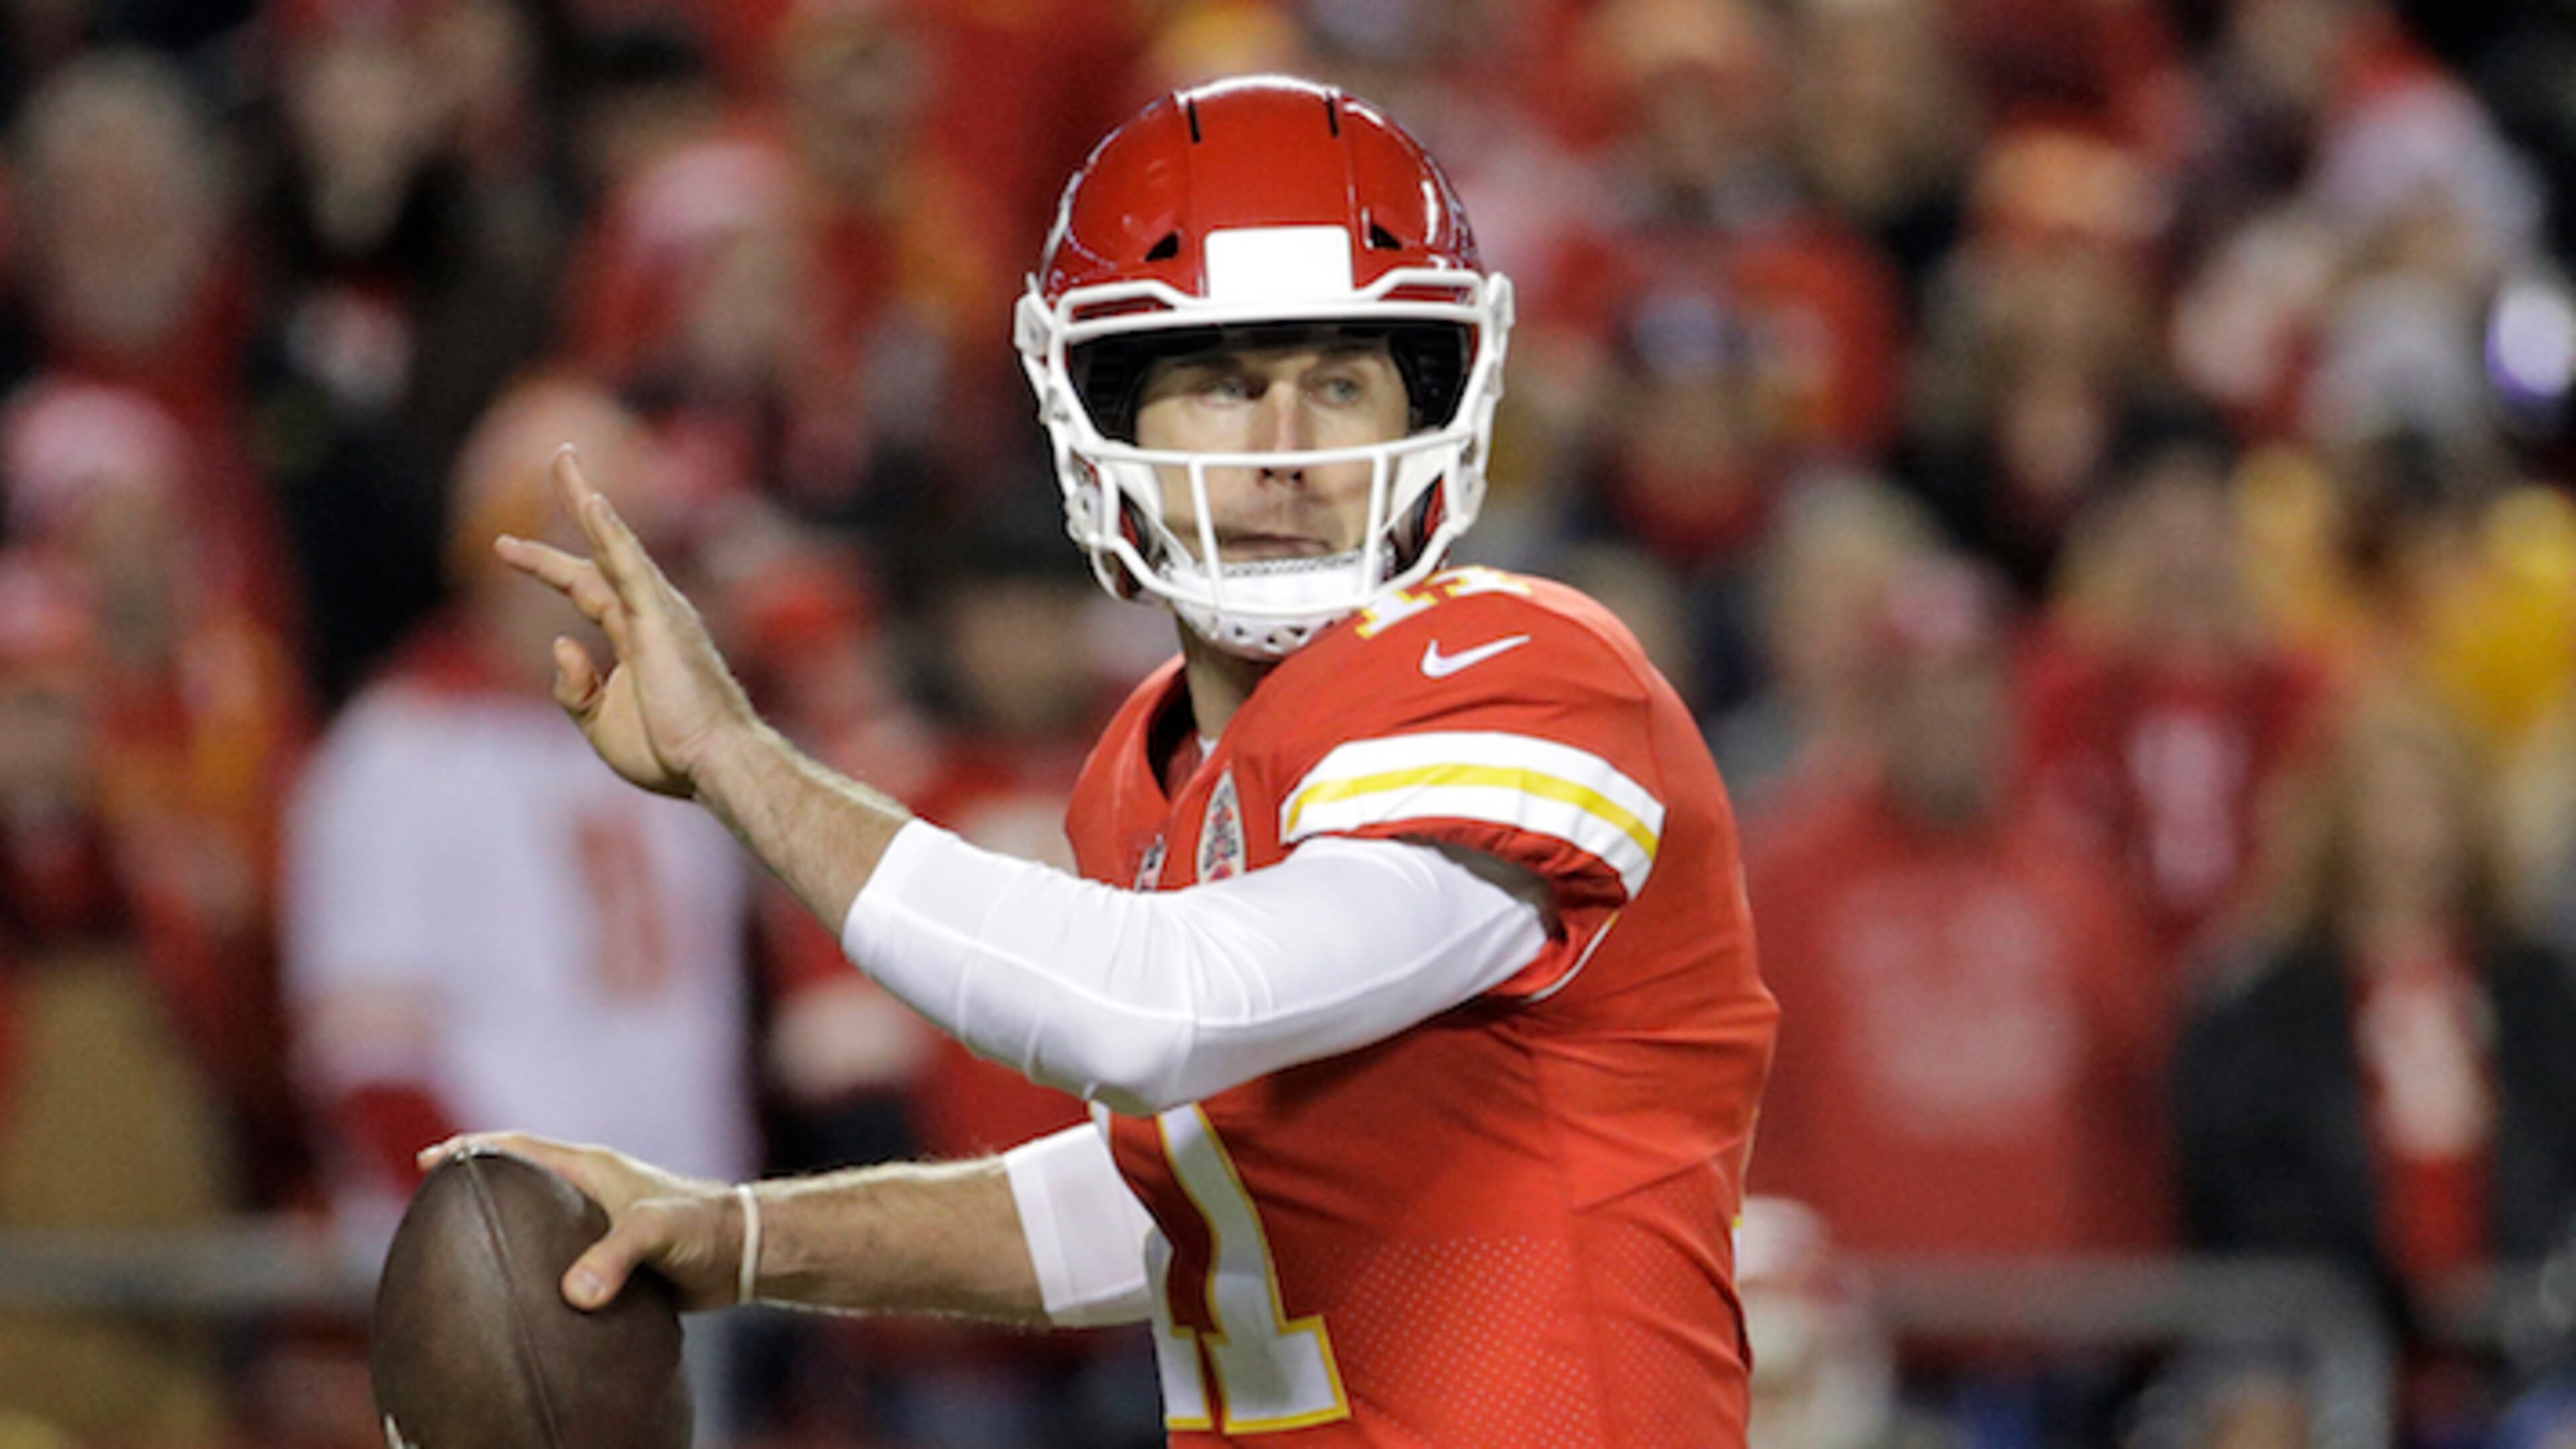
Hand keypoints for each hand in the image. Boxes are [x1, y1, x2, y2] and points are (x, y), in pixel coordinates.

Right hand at [417, 1131, 746, 1312]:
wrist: (744, 1253)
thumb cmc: (705, 1230)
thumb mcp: (658, 1233)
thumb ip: (615, 1256)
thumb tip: (573, 1294)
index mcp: (593, 1169)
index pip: (520, 1149)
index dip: (474, 1151)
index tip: (432, 1159)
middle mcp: (592, 1189)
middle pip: (522, 1179)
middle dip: (479, 1186)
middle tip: (432, 1203)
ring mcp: (600, 1220)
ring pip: (538, 1216)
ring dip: (504, 1223)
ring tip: (461, 1246)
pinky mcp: (612, 1253)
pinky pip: (557, 1251)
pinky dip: (531, 1259)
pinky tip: (514, 1285)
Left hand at [494, 449, 755, 798]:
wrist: (713, 766)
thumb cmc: (671, 754)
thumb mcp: (600, 724)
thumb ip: (573, 686)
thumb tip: (560, 642)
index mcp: (638, 637)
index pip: (586, 587)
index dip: (546, 564)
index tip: (504, 545)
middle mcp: (650, 614)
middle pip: (600, 551)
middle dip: (575, 504)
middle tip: (558, 456)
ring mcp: (658, 613)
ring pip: (615, 545)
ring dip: (587, 500)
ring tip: (564, 459)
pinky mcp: (661, 621)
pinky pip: (630, 569)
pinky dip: (610, 535)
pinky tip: (591, 503)